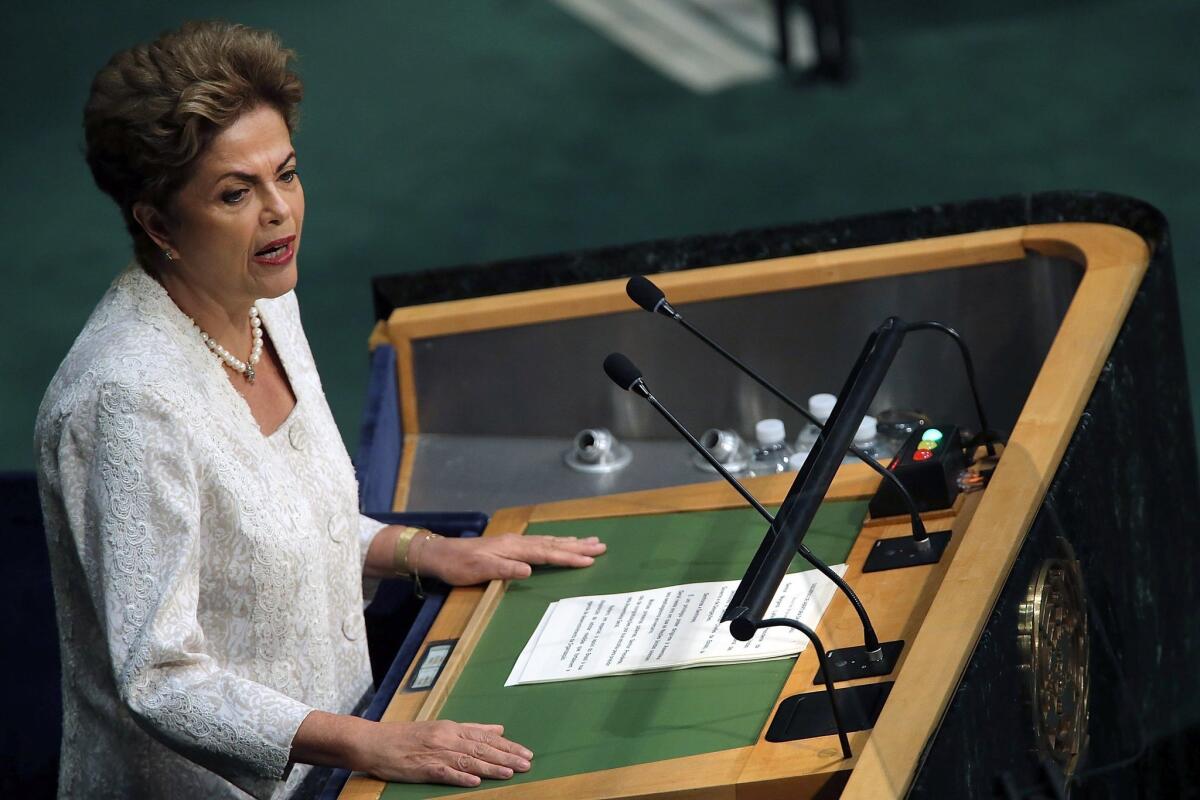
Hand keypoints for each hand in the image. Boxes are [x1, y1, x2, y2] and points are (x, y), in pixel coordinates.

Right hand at [360, 720, 531, 786]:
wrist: (375, 742)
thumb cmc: (408, 736)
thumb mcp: (442, 727)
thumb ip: (471, 729)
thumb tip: (498, 729)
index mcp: (452, 728)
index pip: (486, 738)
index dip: (508, 746)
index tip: (526, 753)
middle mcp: (446, 738)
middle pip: (481, 748)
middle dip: (506, 757)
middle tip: (526, 764)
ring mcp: (434, 752)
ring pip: (468, 760)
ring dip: (490, 767)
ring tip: (509, 773)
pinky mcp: (422, 767)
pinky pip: (444, 772)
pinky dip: (460, 776)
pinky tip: (475, 781)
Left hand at [416, 533, 605, 585]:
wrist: (439, 554)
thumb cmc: (457, 565)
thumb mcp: (477, 570)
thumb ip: (503, 569)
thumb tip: (528, 570)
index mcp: (512, 548)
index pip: (546, 553)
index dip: (569, 557)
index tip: (590, 559)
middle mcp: (516, 542)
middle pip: (553, 543)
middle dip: (578, 546)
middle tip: (601, 545)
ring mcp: (513, 543)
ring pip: (548, 541)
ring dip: (570, 542)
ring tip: (590, 541)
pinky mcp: (509, 546)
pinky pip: (540, 543)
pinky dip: (555, 543)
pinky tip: (560, 542)